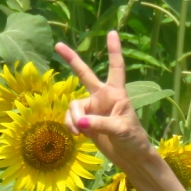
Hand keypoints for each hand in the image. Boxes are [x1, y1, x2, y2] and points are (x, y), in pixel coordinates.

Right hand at [55, 31, 152, 172]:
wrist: (131, 158)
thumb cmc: (133, 140)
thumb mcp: (120, 130)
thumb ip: (99, 124)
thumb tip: (79, 122)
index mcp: (116, 94)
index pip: (116, 68)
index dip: (114, 50)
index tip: (113, 32)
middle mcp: (103, 97)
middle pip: (85, 74)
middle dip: (72, 60)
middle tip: (58, 45)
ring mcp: (92, 109)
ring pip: (73, 106)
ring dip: (73, 118)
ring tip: (81, 132)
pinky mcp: (85, 122)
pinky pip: (71, 119)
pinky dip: (71, 126)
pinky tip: (78, 135)